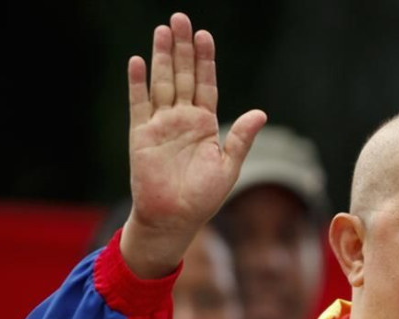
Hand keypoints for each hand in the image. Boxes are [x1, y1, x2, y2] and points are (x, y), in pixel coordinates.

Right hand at [121, 12, 266, 277]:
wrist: (174, 219)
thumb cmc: (203, 198)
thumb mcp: (228, 167)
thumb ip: (241, 139)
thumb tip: (261, 113)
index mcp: (205, 125)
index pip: (206, 85)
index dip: (206, 61)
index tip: (205, 36)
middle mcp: (183, 120)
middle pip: (183, 76)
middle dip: (183, 48)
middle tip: (181, 19)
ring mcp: (161, 125)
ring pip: (162, 83)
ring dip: (162, 57)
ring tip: (163, 30)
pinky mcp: (141, 135)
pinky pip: (139, 104)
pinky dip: (138, 83)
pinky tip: (137, 61)